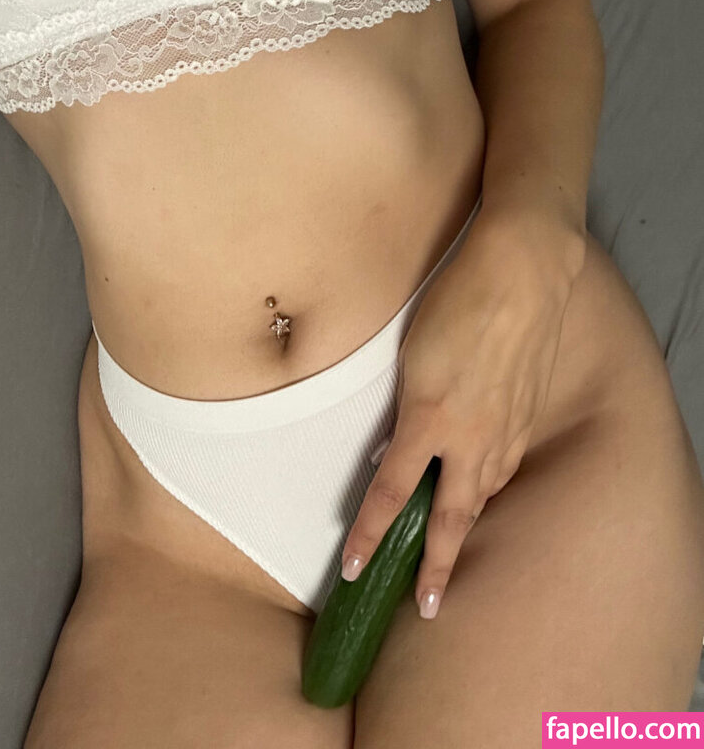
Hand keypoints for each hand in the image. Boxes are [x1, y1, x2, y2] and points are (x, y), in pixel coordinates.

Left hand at [340, 200, 584, 618]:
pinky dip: (489, 484)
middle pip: (453, 517)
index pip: (391, 492)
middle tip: (429, 605)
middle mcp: (471, 436)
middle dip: (439, 566)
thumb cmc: (455, 304)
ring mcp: (505, 429)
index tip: (354, 567)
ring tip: (450, 550)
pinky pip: (505, 464)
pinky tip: (482, 485)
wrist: (519, 274)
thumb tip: (390, 449)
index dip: (369, 534)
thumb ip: (401, 409)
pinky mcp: (527, 415)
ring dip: (465, 524)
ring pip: (483, 492)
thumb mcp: (410, 356)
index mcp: (429, 419)